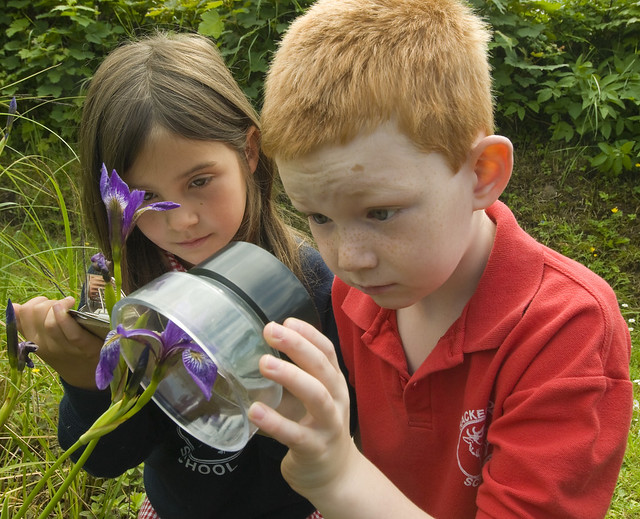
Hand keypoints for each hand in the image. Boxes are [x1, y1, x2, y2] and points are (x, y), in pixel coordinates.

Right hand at [13, 296, 104, 389]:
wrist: (87, 373)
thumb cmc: (66, 350)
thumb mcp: (44, 338)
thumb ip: (29, 324)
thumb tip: (14, 306)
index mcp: (33, 340)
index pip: (23, 313)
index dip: (34, 302)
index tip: (47, 303)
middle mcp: (44, 345)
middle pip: (36, 313)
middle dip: (48, 302)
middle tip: (61, 304)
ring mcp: (64, 348)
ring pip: (50, 322)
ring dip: (59, 306)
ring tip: (68, 303)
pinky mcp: (85, 347)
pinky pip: (72, 333)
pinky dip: (67, 318)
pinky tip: (69, 304)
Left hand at [248, 318, 355, 499]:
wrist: (335, 477)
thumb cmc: (316, 429)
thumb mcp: (312, 398)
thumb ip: (294, 377)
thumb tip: (259, 350)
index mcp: (334, 384)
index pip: (327, 351)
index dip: (308, 334)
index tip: (286, 321)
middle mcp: (337, 400)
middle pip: (322, 366)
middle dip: (297, 345)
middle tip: (270, 331)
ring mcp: (329, 425)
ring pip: (316, 395)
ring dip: (290, 376)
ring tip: (263, 363)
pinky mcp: (315, 449)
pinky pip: (295, 434)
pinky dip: (275, 422)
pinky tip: (255, 411)